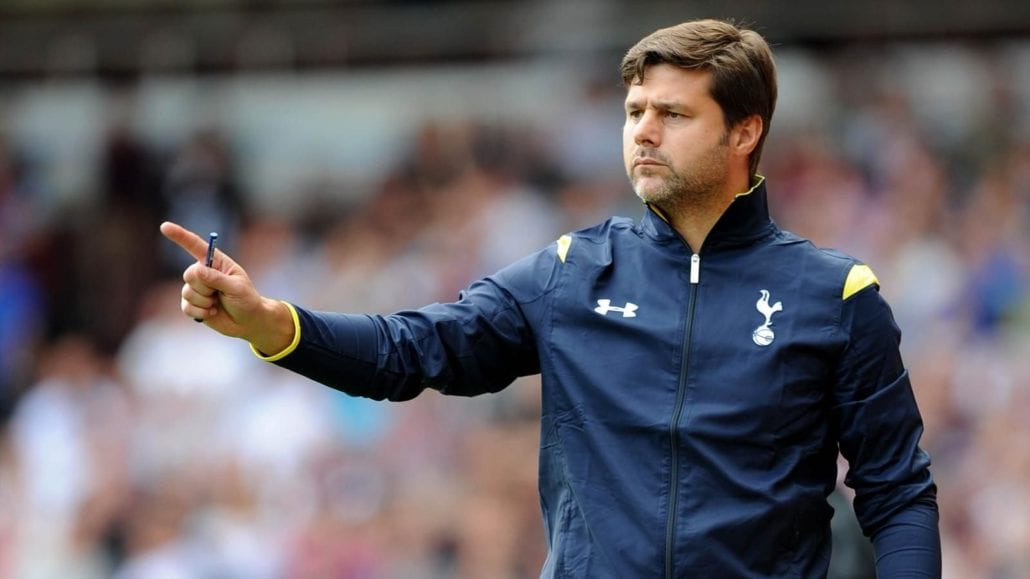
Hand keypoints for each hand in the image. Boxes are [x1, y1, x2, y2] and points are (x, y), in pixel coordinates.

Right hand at [160, 221, 292, 352]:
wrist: (247, 322)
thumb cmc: (246, 300)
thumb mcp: (236, 287)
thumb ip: (217, 278)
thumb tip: (197, 270)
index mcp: (216, 262)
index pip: (195, 246)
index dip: (179, 236)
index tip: (164, 226)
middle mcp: (203, 273)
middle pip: (190, 274)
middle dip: (205, 287)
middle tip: (220, 293)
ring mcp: (196, 289)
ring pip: (187, 292)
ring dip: (204, 301)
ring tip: (217, 303)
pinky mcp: (192, 304)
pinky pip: (186, 306)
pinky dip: (200, 312)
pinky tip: (212, 312)